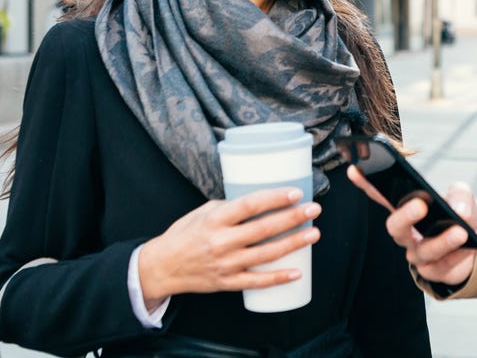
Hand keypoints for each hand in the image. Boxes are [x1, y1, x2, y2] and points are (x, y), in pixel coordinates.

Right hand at [138, 187, 319, 307]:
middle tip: (315, 209)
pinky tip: (297, 272)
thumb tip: (259, 200)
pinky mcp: (227, 283)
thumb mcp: (203, 211)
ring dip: (293, 244)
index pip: (250, 205)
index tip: (296, 193)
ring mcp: (226, 264)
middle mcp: (221, 242)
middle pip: (264, 229)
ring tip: (314, 234)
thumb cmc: (185, 234)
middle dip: (293, 218)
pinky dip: (278, 278)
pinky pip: (257, 282)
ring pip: (266, 255)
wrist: (162, 267)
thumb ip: (230, 207)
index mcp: (215, 219)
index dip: (274, 199)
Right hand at [347, 166, 476, 285]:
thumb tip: (459, 211)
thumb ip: (460, 196)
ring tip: (461, 232)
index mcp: (406, 209)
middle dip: (405, 216)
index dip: (366, 184)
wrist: (475, 242)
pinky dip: (461, 254)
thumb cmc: (458, 213)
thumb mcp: (462, 196)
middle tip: (421, 204)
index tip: (354, 168)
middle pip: (395, 227)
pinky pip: (444, 267)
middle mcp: (407, 233)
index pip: (380, 195)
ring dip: (443, 240)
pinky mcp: (435, 272)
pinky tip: (475, 242)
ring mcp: (418, 254)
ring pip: (423, 251)